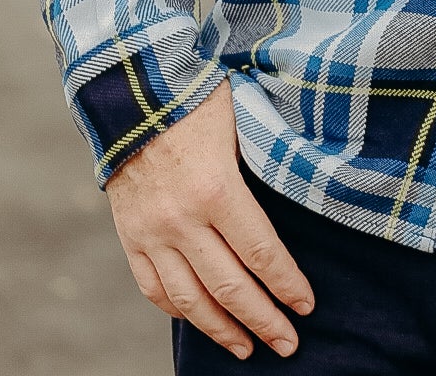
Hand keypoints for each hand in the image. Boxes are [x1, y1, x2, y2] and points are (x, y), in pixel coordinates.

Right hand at [106, 80, 313, 360]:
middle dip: (264, 319)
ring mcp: (151, 232)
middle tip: (288, 344)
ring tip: (247, 348)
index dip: (286, 284)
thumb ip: (262, 165)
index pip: (260, 252)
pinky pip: (153, 287)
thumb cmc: (195, 97)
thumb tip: (305, 188)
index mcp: (216, 188)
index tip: (306, 306)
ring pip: (189, 299)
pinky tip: (200, 321)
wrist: (130, 88)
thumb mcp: (240, 122)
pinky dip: (178, 310)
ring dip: (221, 329)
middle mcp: (181, 219)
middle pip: (229, 286)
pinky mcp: (129, 235)